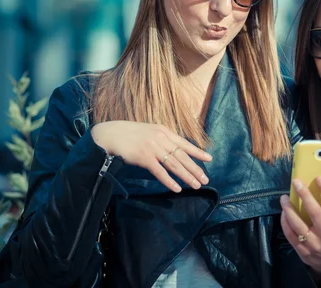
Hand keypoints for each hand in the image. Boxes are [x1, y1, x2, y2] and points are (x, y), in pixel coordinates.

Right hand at [91, 121, 211, 191]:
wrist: (110, 134)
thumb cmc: (129, 134)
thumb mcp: (149, 132)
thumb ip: (162, 139)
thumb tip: (173, 149)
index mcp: (164, 131)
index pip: (184, 144)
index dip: (197, 152)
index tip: (209, 159)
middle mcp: (161, 139)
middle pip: (182, 156)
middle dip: (195, 169)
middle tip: (206, 180)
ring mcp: (153, 148)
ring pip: (174, 165)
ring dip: (186, 176)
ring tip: (196, 185)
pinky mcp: (144, 158)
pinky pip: (160, 172)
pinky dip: (169, 181)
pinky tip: (177, 188)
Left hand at [279, 176, 320, 276]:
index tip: (319, 178)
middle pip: (315, 212)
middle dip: (304, 194)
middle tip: (296, 181)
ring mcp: (313, 244)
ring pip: (298, 225)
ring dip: (289, 209)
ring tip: (284, 198)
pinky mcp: (302, 250)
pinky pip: (290, 235)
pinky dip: (285, 222)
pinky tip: (283, 212)